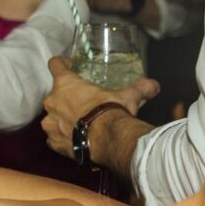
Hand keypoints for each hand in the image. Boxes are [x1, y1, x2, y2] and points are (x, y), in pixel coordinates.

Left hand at [41, 57, 158, 160]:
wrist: (107, 141)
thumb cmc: (112, 112)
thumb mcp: (128, 96)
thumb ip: (140, 88)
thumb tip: (154, 85)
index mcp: (66, 84)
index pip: (56, 64)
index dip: (61, 63)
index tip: (68, 65)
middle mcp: (52, 101)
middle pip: (55, 94)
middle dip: (66, 97)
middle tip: (81, 101)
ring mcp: (50, 123)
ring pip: (53, 117)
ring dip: (63, 119)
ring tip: (80, 123)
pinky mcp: (54, 142)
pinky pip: (55, 138)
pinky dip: (64, 138)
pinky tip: (76, 138)